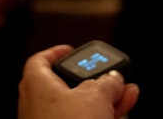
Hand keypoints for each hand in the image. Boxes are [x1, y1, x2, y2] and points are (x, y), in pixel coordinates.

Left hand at [18, 45, 137, 118]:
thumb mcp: (96, 97)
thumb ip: (106, 82)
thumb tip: (113, 78)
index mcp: (36, 85)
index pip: (40, 61)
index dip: (55, 53)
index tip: (71, 51)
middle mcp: (35, 106)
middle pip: (66, 86)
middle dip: (94, 83)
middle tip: (113, 81)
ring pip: (76, 109)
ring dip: (102, 103)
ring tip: (127, 98)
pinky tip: (119, 116)